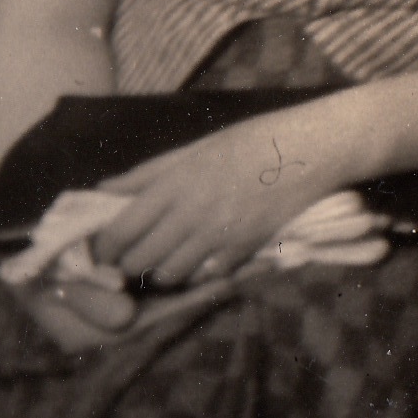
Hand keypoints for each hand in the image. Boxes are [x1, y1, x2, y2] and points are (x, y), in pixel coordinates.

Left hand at [79, 107, 345, 288]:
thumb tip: (104, 190)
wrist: (313, 148)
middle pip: (139, 260)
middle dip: (129, 264)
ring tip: (169, 259)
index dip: (103, 249)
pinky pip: (205, 276)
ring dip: (163, 271)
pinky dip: (198, 272)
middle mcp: (192, 212)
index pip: (119, 231)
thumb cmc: (253, 141)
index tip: (104, 251)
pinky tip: (203, 258)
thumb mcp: (197, 147)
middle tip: (134, 257)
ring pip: (169, 275)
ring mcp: (220, 234)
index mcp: (175, 183)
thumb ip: (148, 173)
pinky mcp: (245, 248)